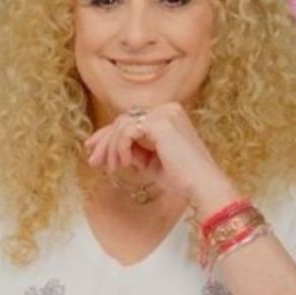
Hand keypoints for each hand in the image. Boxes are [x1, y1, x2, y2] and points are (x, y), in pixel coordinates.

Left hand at [83, 102, 230, 204]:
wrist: (202, 185)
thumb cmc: (183, 178)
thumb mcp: (151, 163)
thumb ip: (134, 151)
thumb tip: (111, 150)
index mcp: (168, 114)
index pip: (131, 120)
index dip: (109, 135)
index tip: (93, 150)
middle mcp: (167, 109)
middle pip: (123, 119)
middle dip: (104, 141)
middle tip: (92, 161)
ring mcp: (164, 113)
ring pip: (122, 125)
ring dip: (111, 148)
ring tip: (112, 168)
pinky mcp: (160, 123)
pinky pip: (127, 132)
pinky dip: (120, 148)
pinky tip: (124, 164)